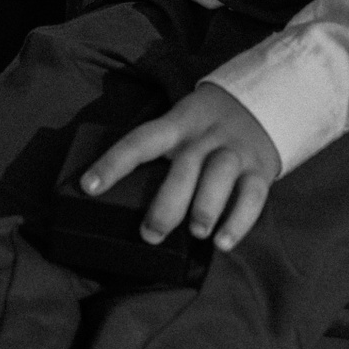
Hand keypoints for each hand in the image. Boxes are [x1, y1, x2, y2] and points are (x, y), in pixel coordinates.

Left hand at [79, 84, 281, 252]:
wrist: (259, 104)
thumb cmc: (203, 128)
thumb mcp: (179, 126)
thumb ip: (159, 155)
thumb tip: (118, 199)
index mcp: (176, 124)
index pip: (139, 141)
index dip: (113, 162)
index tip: (89, 186)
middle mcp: (204, 137)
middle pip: (185, 166)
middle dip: (167, 204)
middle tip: (150, 234)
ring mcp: (234, 152)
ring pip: (220, 175)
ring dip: (205, 207)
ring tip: (195, 233)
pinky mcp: (260, 171)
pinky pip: (253, 196)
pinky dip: (238, 222)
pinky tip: (222, 243)